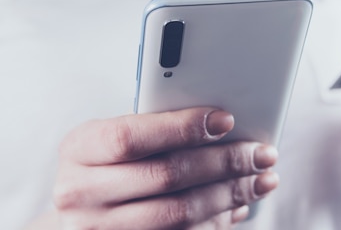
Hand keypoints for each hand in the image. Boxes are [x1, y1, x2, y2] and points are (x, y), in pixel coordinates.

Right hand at [53, 107, 278, 228]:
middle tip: (261, 154)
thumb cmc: (106, 165)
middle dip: (223, 162)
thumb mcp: (113, 139)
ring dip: (230, 195)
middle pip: (165, 176)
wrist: (81, 214)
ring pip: (179, 213)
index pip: (130, 137)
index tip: (225, 121)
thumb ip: (153, 128)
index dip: (181, 128)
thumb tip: (221, 125)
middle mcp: (81, 194)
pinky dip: (216, 221)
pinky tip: (237, 206)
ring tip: (261, 180)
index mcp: (79, 150)